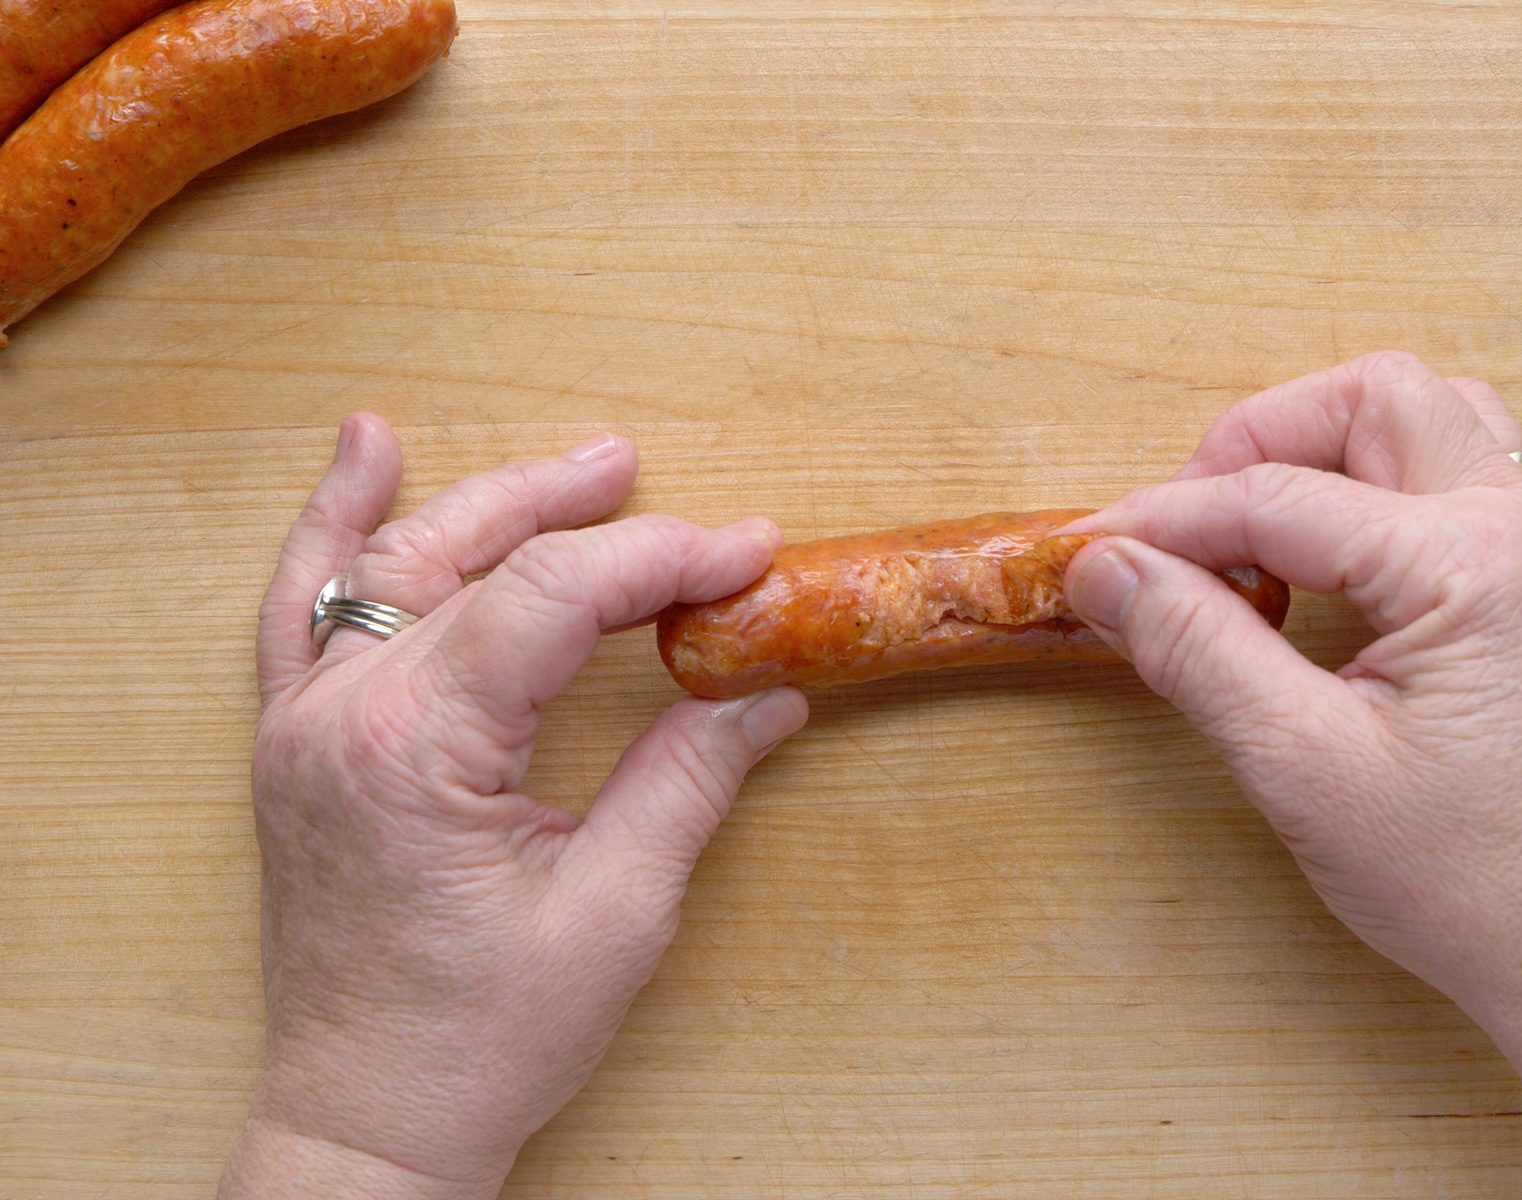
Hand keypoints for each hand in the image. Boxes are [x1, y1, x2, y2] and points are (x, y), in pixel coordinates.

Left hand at [220, 417, 807, 1198]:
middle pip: (475, 558)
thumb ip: (686, 781)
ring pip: (394, 562)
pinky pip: (302, 604)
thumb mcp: (613, 913)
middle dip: (585, 514)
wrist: (367, 1118)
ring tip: (578, 465)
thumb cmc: (479, 1037)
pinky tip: (367, 455)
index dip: (661, 559)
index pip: (553, 596)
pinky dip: (337, 524)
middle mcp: (343, 713)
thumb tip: (763, 693)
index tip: (746, 553)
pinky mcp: (299, 742)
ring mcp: (305, 722)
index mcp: (417, 747)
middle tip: (675, 496)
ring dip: (488, 501)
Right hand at [1062, 351, 1521, 1197]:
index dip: (1169, 520)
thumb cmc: (1463, 880)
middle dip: (1259, 441)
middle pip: (1375, 398)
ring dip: (1326, 449)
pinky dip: (1375, 489)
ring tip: (1252, 532)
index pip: (1282, 498)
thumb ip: (1196, 647)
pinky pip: (1456, 476)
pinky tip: (1324, 565)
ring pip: (1426, 419)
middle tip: (1184, 528)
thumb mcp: (1300, 764)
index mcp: (1473, 564)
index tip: (1092, 552)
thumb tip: (1105, 568)